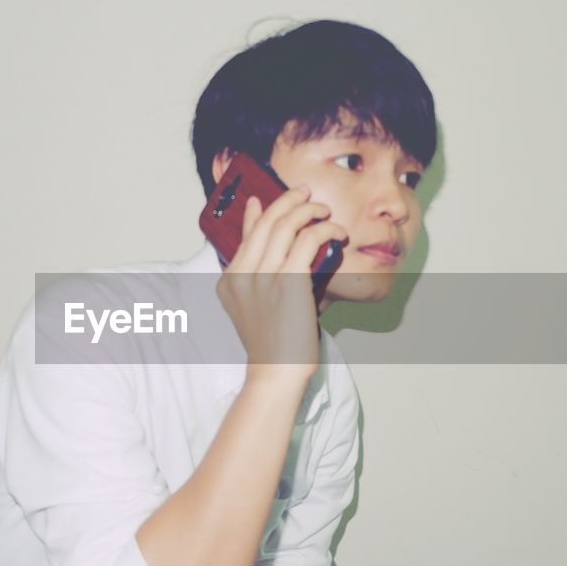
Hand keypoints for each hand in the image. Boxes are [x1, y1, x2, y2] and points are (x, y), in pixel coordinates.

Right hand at [215, 186, 347, 383]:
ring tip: (324, 210)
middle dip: (287, 200)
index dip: (256, 212)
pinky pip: (308, 239)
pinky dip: (325, 229)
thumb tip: (282, 258)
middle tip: (305, 193)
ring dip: (309, 210)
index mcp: (230, 280)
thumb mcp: (256, 309)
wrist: (275, 373)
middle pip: (265, 222)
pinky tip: (336, 232)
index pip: (245, 235)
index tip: (265, 198)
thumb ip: (261, 280)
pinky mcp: (289, 280)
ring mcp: (263, 276)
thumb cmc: (273, 345)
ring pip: (286, 224)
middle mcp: (242, 273)